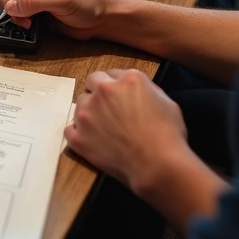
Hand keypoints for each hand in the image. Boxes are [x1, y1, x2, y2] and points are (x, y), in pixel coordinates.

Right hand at [0, 0, 117, 37]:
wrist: (100, 20)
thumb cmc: (90, 2)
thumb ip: (36, 1)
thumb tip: (11, 6)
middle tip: (17, 13)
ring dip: (11, 8)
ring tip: (24, 21)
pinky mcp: (31, 2)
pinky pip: (14, 6)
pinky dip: (15, 15)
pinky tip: (26, 23)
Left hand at [64, 70, 188, 193]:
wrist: (157, 165)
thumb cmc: (168, 135)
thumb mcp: (166, 101)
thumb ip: (146, 89)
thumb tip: (135, 90)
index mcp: (127, 80)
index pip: (111, 73)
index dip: (116, 85)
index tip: (119, 96)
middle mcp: (103, 92)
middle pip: (91, 83)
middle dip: (98, 92)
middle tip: (109, 108)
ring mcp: (86, 114)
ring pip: (79, 104)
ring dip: (89, 111)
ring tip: (104, 127)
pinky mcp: (78, 136)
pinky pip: (70, 129)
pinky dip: (79, 133)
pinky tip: (92, 139)